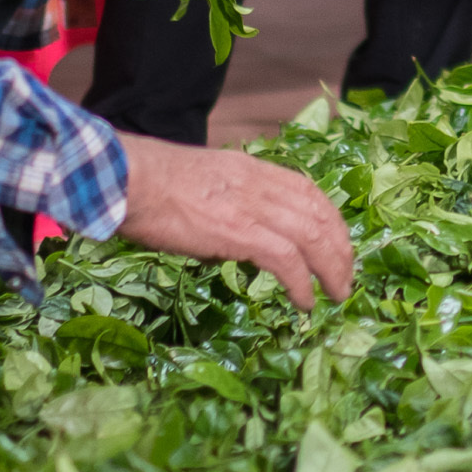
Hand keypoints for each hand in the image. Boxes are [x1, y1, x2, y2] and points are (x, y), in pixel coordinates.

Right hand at [114, 134, 356, 309]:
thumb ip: (226, 205)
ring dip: (332, 269)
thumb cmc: (147, 185)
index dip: (330, 220)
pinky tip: (304, 301)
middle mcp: (259, 184)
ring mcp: (252, 206)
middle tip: (345, 276)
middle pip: (319, 214)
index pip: (307, 191)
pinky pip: (287, 260)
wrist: (125, 180)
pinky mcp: (240, 232)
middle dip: (340, 248)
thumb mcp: (200, 182)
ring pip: (313, 236)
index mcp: (250, 169)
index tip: (337, 244)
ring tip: (336, 294)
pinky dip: (302, 283)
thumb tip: (234, 243)